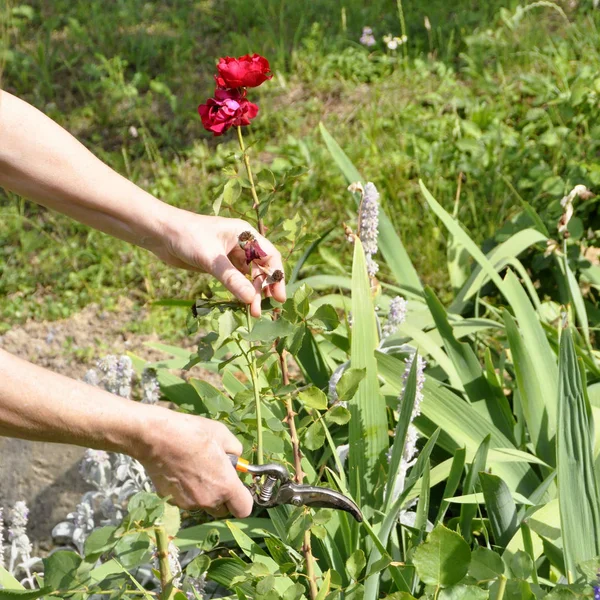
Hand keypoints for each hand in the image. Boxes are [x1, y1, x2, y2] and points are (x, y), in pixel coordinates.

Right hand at [137, 409, 252, 517]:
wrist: (157, 437)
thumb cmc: (193, 433)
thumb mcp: (223, 434)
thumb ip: (235, 450)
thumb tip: (234, 459)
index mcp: (226, 486)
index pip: (244, 509)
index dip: (243, 499)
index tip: (237, 487)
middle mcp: (208, 500)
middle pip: (222, 510)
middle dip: (223, 497)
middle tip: (215, 474)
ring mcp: (188, 503)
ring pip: (202, 504)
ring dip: (203, 493)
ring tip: (194, 468)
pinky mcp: (170, 501)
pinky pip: (185, 499)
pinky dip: (186, 490)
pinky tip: (179, 471)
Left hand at [156, 210, 285, 316]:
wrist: (160, 233)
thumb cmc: (187, 237)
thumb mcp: (211, 259)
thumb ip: (232, 279)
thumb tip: (251, 300)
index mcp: (245, 235)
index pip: (270, 256)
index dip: (276, 277)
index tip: (279, 296)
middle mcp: (242, 245)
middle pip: (261, 269)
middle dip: (263, 289)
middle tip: (261, 311)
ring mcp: (231, 256)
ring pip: (249, 276)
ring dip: (252, 293)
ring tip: (252, 312)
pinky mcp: (220, 266)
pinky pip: (236, 280)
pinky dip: (240, 292)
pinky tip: (241, 304)